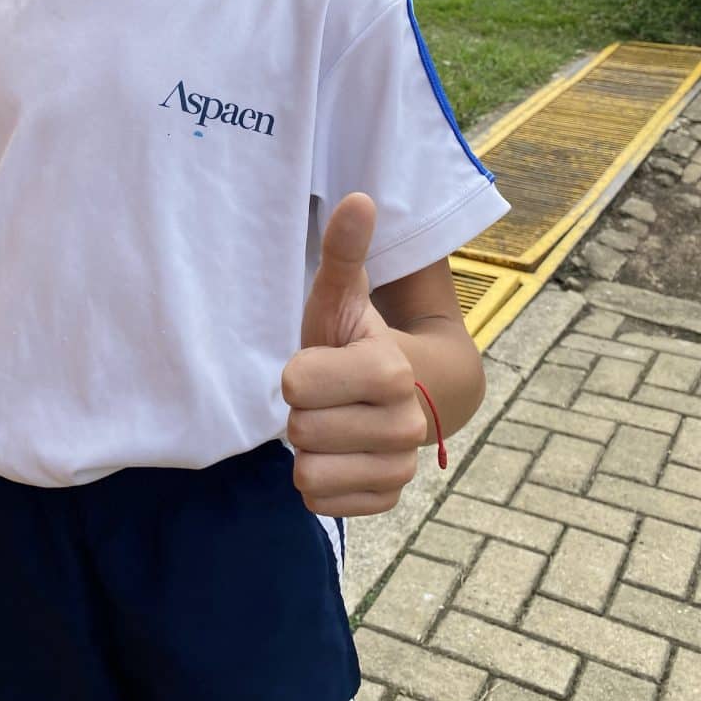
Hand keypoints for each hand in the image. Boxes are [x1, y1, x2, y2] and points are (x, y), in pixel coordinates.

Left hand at [282, 192, 424, 516]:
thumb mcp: (340, 296)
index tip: (319, 363)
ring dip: (308, 451)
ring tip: (331, 424)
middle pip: (300, 432)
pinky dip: (320, 482)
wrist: (392, 392)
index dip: (296, 373)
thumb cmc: (353, 339)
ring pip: (308, 474)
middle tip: (325, 396)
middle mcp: (404, 424)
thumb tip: (357, 198)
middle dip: (302, 412)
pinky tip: (337, 455)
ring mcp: (400, 468)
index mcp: (389, 370)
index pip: (296, 386)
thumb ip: (344, 251)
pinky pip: (320, 503)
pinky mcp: (387, 501)